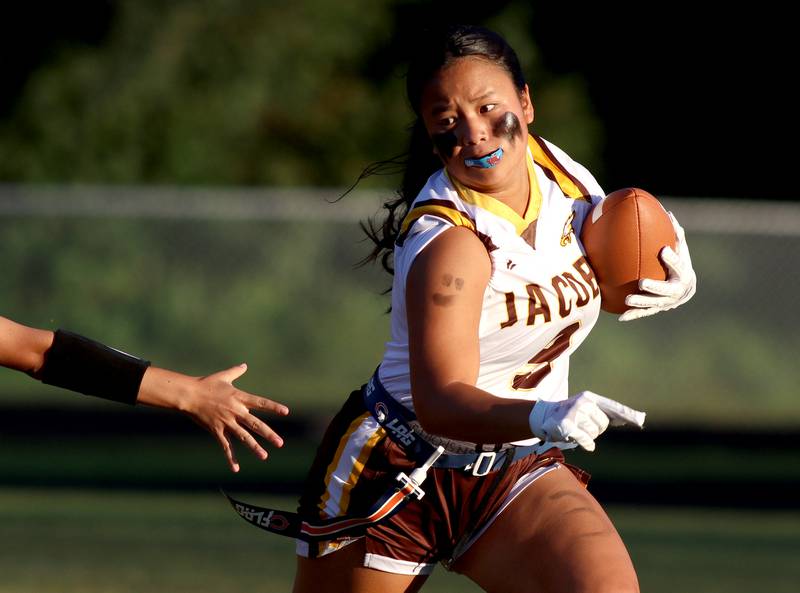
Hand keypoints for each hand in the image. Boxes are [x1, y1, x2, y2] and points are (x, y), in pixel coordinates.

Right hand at [138, 364, 288, 471]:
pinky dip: (231, 458)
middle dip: (268, 434)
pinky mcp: (216, 430)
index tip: (286, 411)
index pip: (260, 403)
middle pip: (255, 424)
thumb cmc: (206, 384)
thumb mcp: (223, 377)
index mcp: (239, 397)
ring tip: (264, 456)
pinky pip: (225, 446)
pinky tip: (236, 468)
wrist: (189, 394)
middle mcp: (235, 410)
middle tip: (280, 443)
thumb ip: (236, 372)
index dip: (273, 407)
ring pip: (243, 437)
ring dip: (254, 447)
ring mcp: (226, 422)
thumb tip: (244, 365)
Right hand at [528, 391, 644, 450]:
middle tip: (583, 425)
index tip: (640, 420)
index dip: (627, 414)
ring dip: (588, 436)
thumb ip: (605, 413)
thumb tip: (627, 420)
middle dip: (597, 428)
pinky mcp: (567, 426)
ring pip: (595, 433)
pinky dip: (587, 444)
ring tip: (576, 429)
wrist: (544, 417)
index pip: (613, 407)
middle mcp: (583, 403)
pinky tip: (580, 441)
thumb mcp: (586, 409)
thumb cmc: (570, 414)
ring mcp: (574, 413)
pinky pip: (587, 441)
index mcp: (590, 397)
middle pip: (604, 424)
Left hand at [619, 212, 696, 321]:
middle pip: (666, 290)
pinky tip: (620, 317)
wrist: (685, 288)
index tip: (663, 250)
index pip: (680, 265)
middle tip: (641, 283)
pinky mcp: (658, 309)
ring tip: (627, 300)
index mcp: (684, 274)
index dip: (672, 259)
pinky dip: (633, 315)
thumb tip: (667, 213)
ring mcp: (668, 302)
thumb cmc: (679, 263)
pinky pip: (644, 312)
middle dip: (655, 287)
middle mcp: (678, 291)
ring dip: (641, 302)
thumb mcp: (680, 249)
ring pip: (654, 304)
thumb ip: (674, 234)